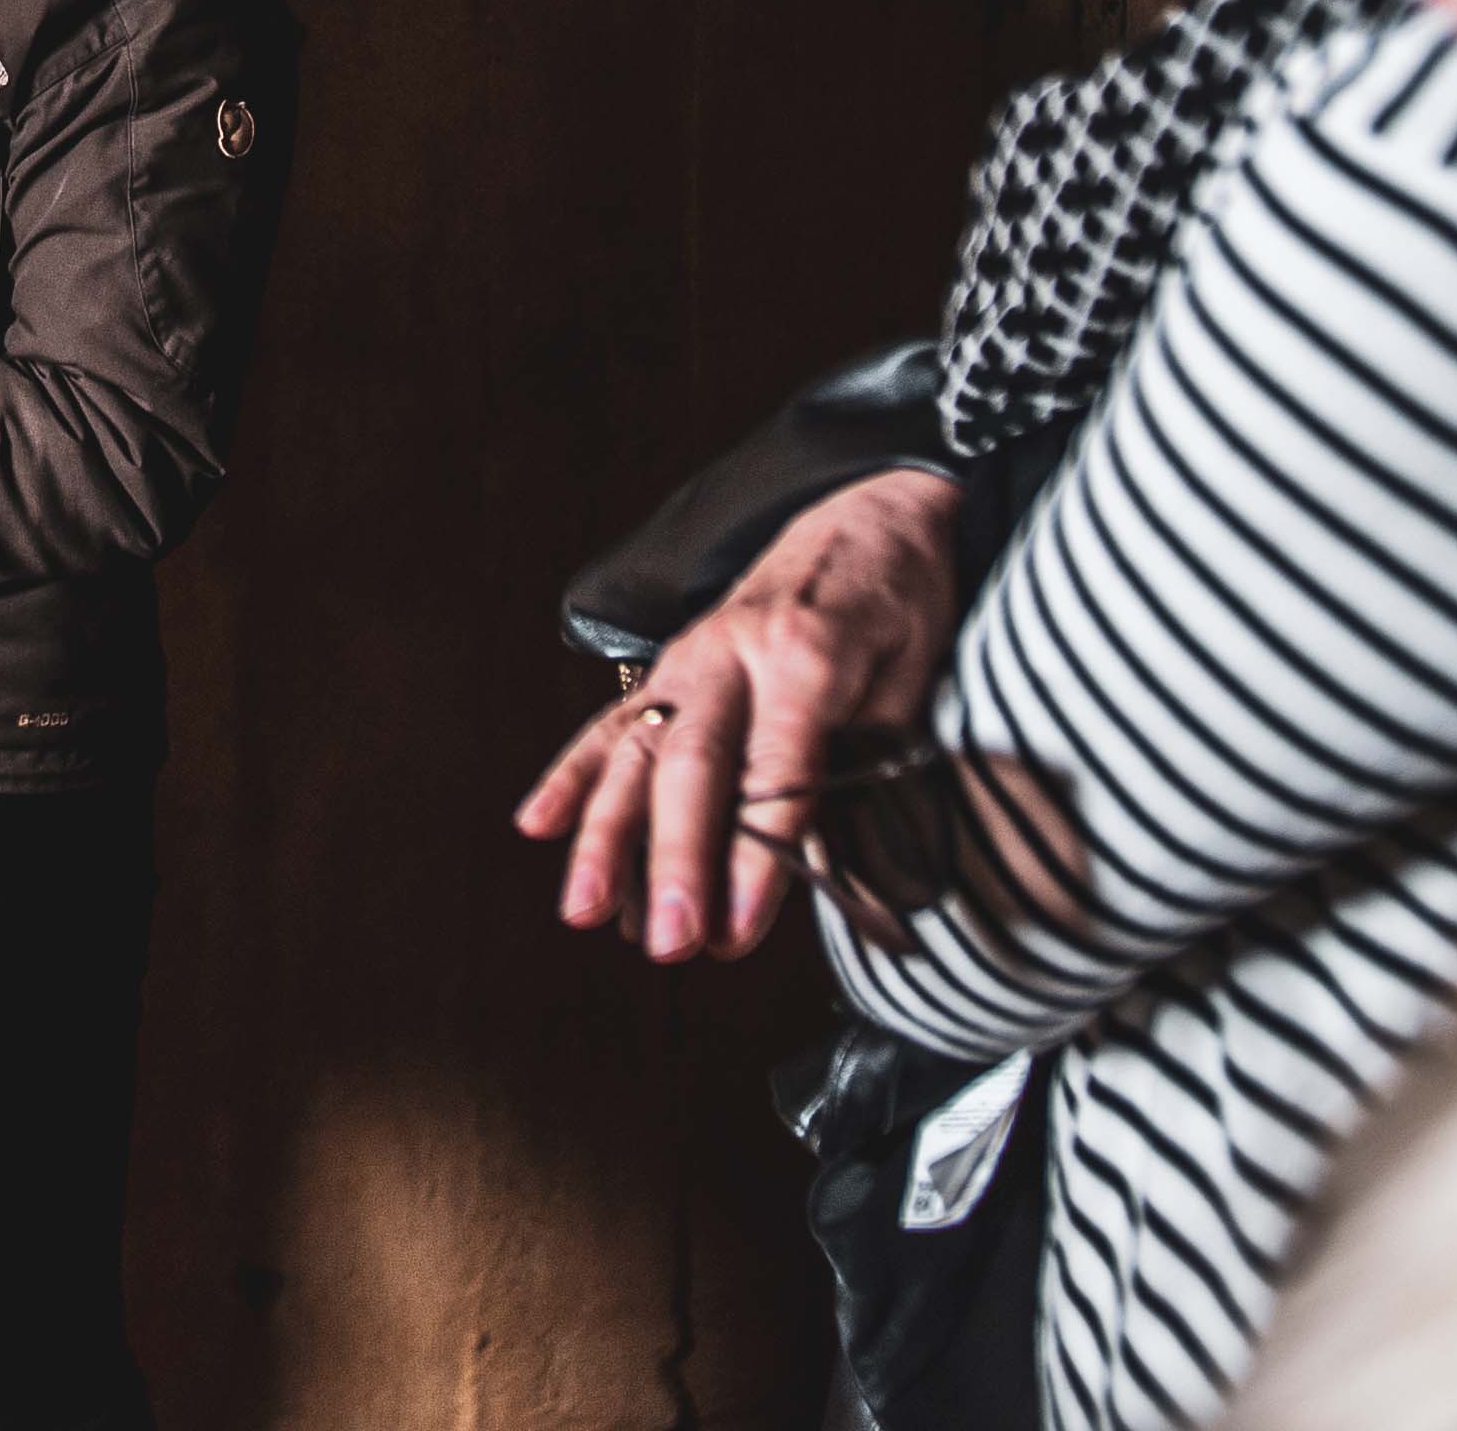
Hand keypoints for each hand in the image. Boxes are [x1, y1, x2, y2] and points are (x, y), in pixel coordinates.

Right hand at [515, 464, 962, 963]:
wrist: (864, 512)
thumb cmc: (896, 601)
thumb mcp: (919, 676)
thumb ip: (878, 761)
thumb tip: (847, 863)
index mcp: (807, 652)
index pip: (777, 769)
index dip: (757, 854)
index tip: (739, 929)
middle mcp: (731, 652)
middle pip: (693, 764)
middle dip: (676, 860)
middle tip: (672, 944)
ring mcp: (688, 658)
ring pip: (635, 749)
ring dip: (607, 836)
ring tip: (586, 912)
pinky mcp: (667, 668)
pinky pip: (609, 722)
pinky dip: (572, 775)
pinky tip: (538, 825)